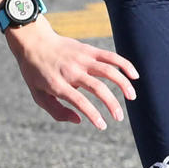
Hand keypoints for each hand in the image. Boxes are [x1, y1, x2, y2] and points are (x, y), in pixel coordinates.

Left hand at [5, 21, 137, 129]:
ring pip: (108, 70)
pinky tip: (134, 75)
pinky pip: (110, 56)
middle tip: (119, 117)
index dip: (93, 114)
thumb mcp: (38, 95)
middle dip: (111, 104)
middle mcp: (72, 71)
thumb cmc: (36, 72)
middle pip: (98, 88)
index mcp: (58, 84)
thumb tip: (79, 120)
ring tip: (132, 97)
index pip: (79, 101)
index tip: (102, 126)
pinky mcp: (89, 50)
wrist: (34, 41)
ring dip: (123, 84)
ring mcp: (82, 58)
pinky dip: (124, 65)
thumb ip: (57, 111)